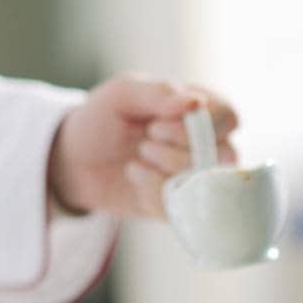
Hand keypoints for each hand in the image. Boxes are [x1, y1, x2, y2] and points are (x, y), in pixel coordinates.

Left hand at [47, 75, 238, 217]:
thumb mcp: (121, 94)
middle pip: (225, 155)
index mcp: (198, 108)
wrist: (74, 159)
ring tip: (139, 157)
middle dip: (180, 151)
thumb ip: (158, 93)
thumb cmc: (101, 118)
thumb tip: (197, 102)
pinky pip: (184, 209)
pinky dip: (154, 193)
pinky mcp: (179, 205)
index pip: (228, 116)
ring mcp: (194, 176)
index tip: (157, 123)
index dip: (200, 124)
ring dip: (167, 170)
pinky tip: (135, 176)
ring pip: (209, 185)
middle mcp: (205, 143)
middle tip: (146, 140)